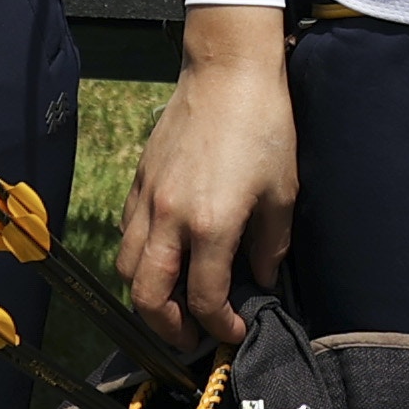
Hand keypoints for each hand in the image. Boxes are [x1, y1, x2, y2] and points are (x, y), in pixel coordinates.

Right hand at [118, 7, 299, 349]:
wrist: (228, 71)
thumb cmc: (264, 126)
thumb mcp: (282, 191)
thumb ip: (270, 245)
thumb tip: (261, 280)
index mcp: (212, 226)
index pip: (206, 299)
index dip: (220, 326)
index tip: (235, 332)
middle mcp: (171, 219)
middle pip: (150, 297)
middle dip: (169, 329)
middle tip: (190, 337)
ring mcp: (148, 199)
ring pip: (128, 269)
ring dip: (147, 297)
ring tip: (172, 305)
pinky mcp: (139, 181)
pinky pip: (126, 235)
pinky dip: (138, 259)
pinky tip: (162, 258)